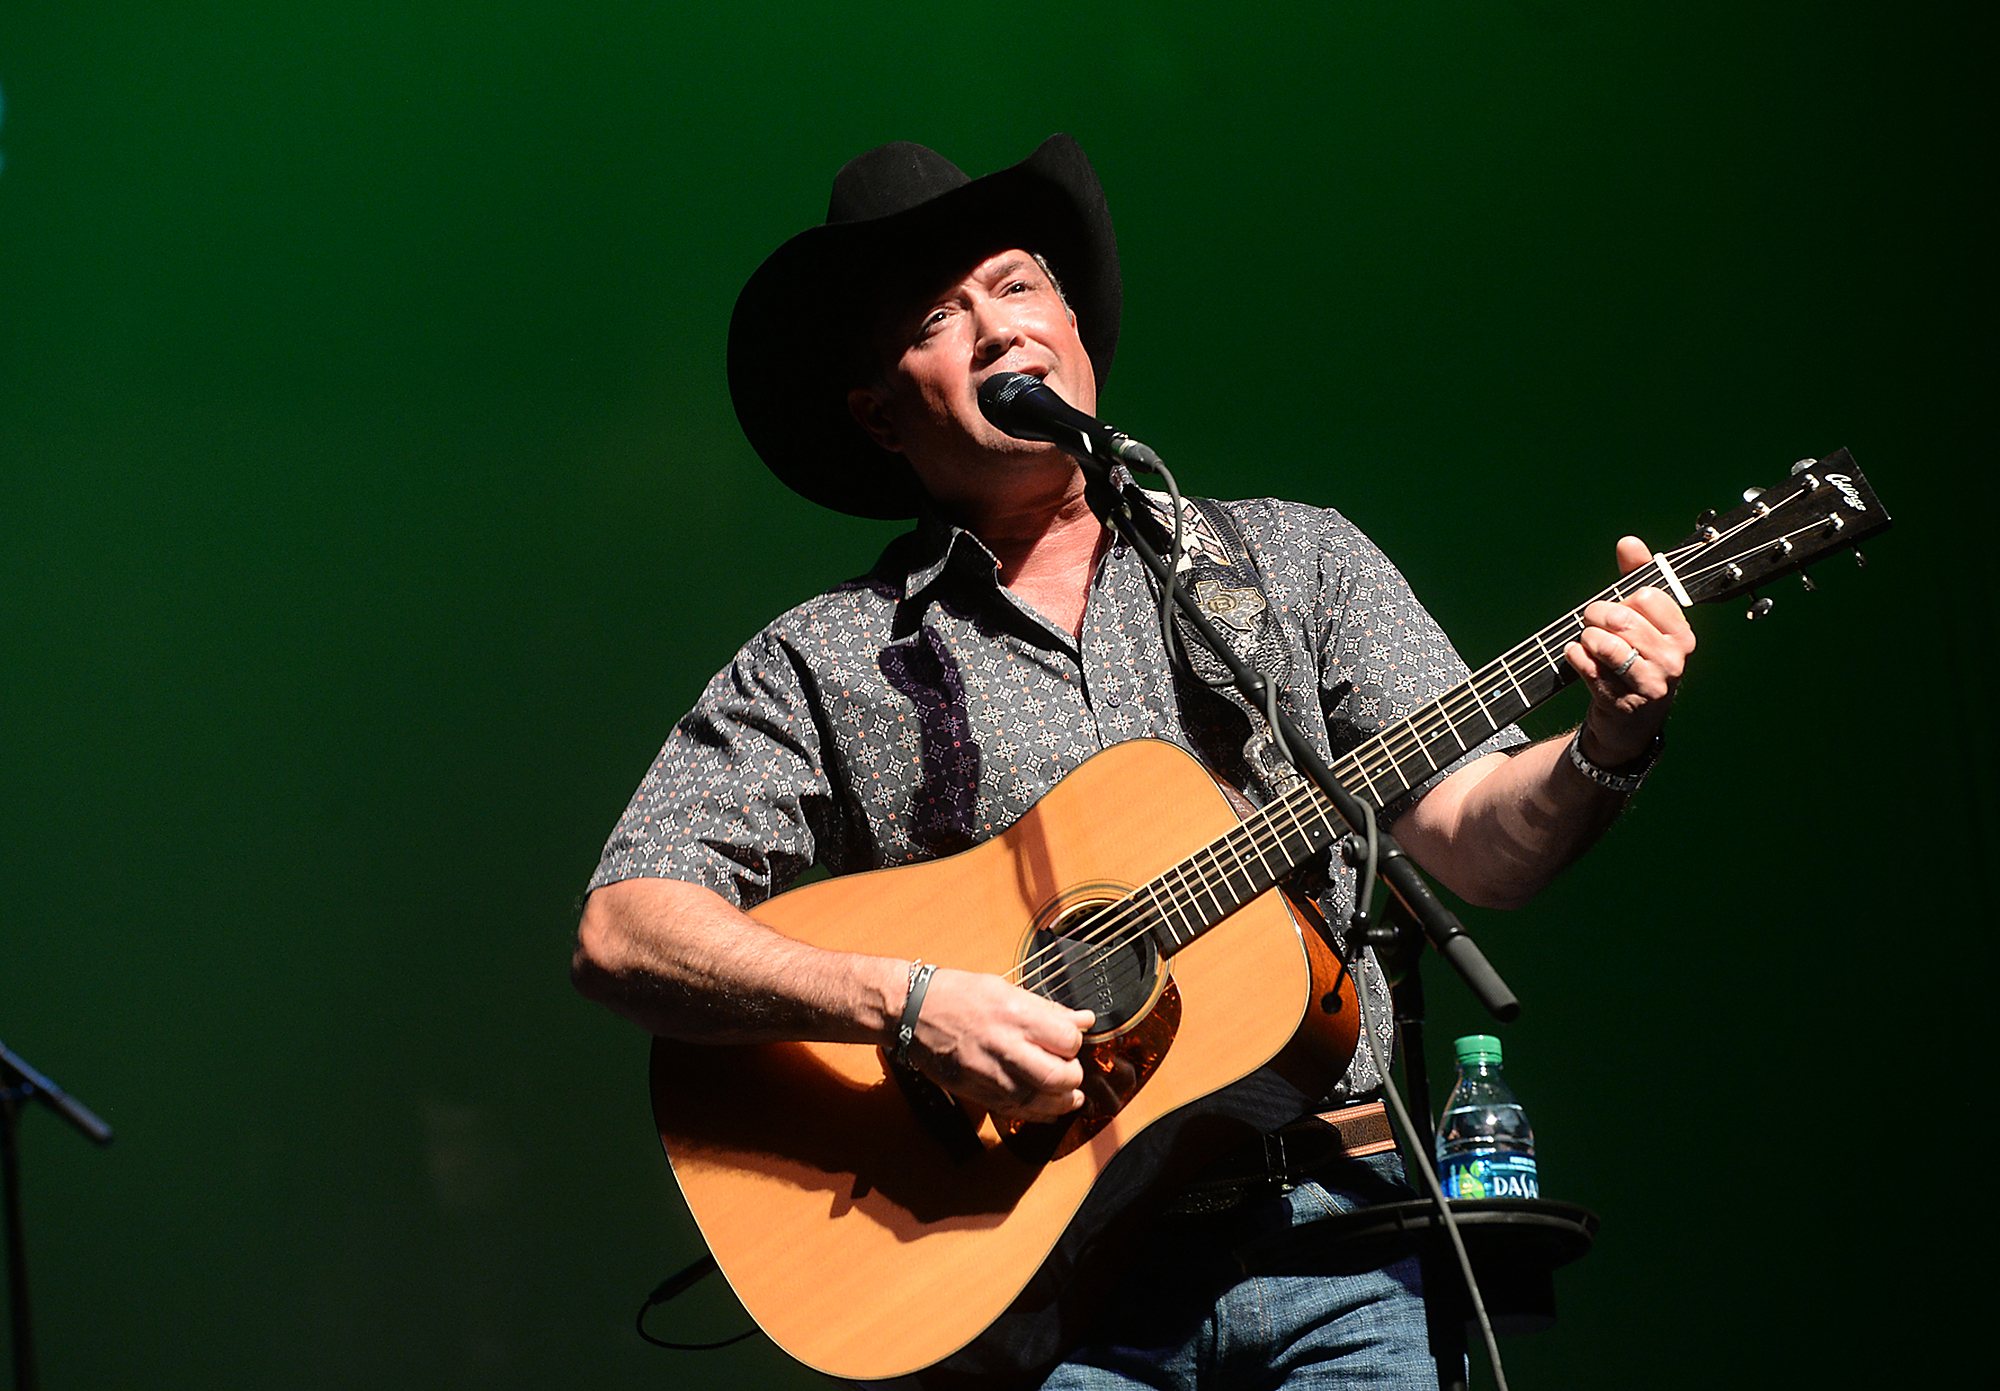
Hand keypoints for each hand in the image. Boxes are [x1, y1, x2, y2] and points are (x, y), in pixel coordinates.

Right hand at [903, 968, 1094, 1121]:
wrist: (912, 1012)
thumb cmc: (956, 995)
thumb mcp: (1006, 989)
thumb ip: (1047, 1010)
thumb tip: (1083, 1020)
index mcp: (1015, 1015)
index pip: (1067, 1040)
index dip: (1076, 1043)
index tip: (1071, 1042)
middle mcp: (1005, 1047)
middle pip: (1058, 1077)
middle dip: (1074, 1078)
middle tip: (1072, 1070)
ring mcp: (990, 1074)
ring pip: (1040, 1102)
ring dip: (1062, 1102)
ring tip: (1069, 1095)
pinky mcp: (978, 1092)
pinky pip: (1016, 1113)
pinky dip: (1038, 1115)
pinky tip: (1047, 1108)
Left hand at [1562, 536, 1696, 766]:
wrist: (1627, 721)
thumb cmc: (1633, 662)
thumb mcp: (1640, 619)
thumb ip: (1636, 577)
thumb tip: (1628, 542)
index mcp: (1681, 634)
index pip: (1647, 595)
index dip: (1622, 598)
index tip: (1620, 610)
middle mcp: (1673, 660)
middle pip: (1621, 617)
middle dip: (1594, 616)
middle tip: (1592, 625)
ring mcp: (1650, 684)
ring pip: (1604, 643)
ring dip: (1586, 640)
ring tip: (1589, 645)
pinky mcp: (1623, 702)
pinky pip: (1586, 666)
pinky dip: (1575, 659)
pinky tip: (1580, 661)